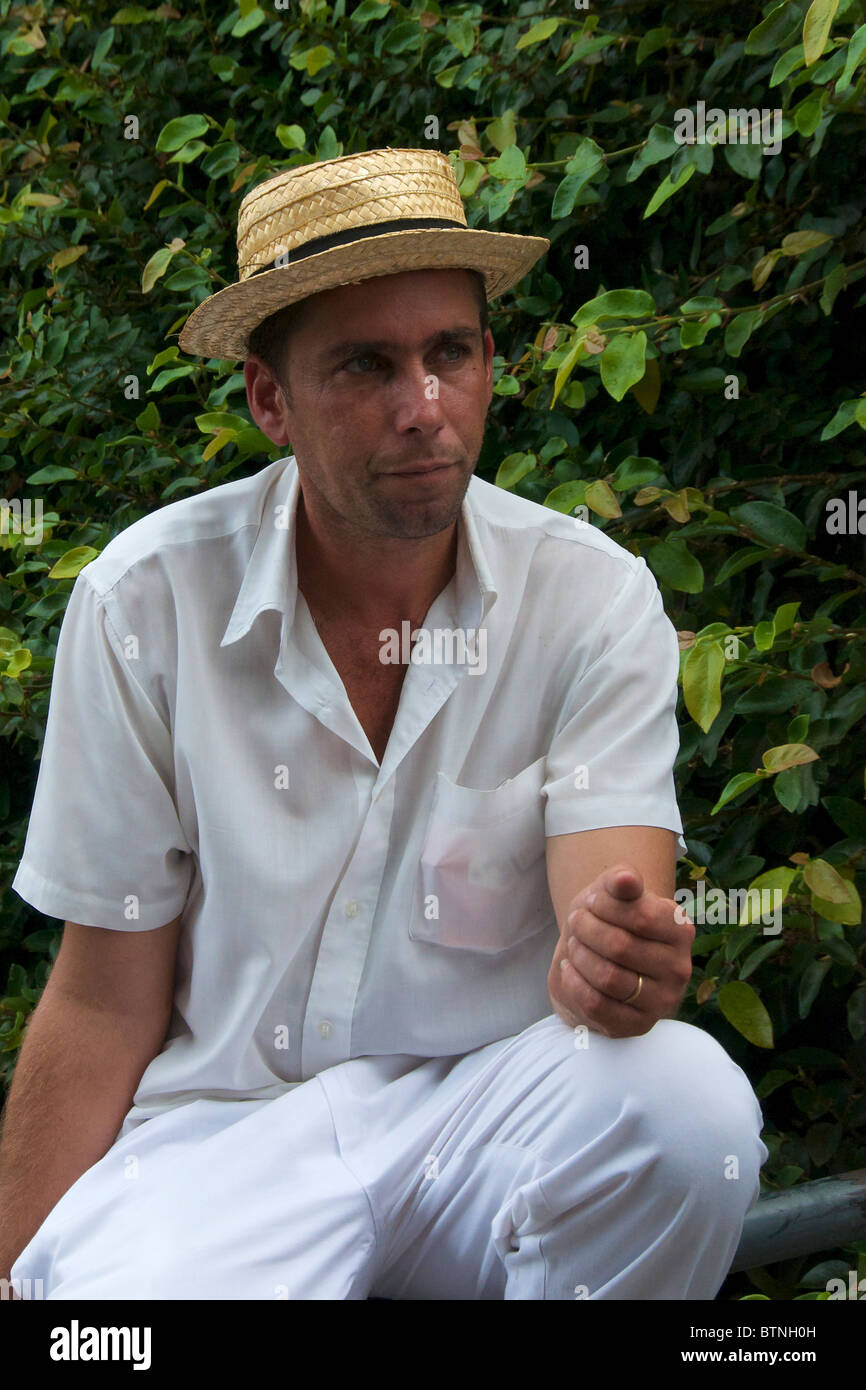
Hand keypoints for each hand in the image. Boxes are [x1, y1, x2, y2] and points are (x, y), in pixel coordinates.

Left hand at [547, 863, 693, 1038]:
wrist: (601, 959)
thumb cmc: (610, 919)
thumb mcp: (613, 892)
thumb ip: (620, 880)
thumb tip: (626, 877)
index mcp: (681, 930)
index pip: (640, 916)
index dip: (604, 906)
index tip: (590, 901)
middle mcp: (679, 968)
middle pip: (620, 947)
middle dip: (586, 929)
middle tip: (576, 921)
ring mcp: (662, 1000)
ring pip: (608, 978)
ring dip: (579, 956)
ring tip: (574, 944)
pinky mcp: (638, 1025)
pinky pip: (597, 1005)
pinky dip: (574, 983)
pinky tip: (569, 968)